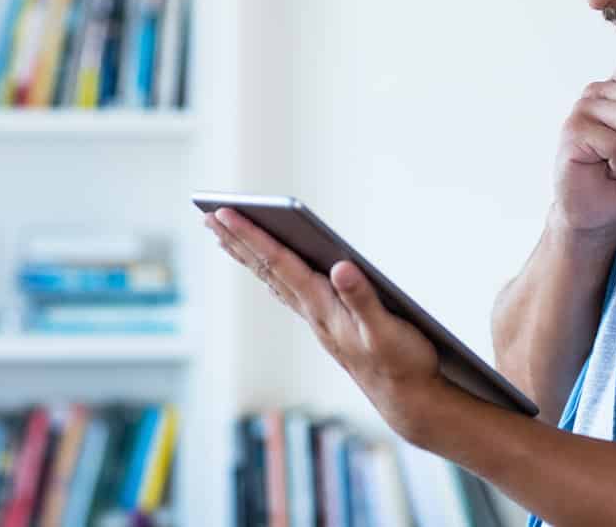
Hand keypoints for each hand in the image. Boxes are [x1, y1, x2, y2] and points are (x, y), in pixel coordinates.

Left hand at [203, 208, 447, 444]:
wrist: (406, 400)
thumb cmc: (400, 363)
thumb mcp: (386, 330)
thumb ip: (363, 298)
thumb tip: (341, 267)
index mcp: (323, 306)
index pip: (280, 263)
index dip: (252, 236)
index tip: (225, 214)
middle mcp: (313, 311)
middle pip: (266, 269)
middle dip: (238, 240)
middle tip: (208, 215)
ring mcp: (317, 319)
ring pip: (272, 279)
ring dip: (247, 255)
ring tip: (223, 235)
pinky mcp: (326, 323)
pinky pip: (286, 290)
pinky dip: (269, 272)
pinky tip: (264, 269)